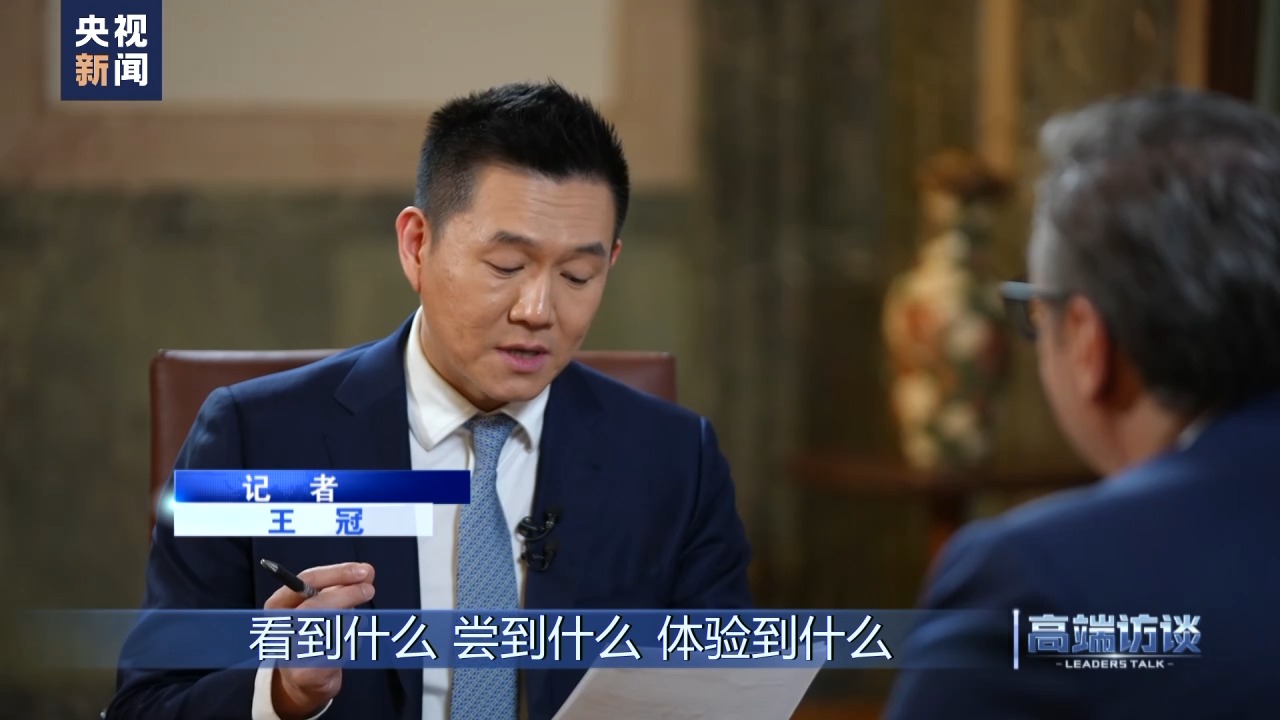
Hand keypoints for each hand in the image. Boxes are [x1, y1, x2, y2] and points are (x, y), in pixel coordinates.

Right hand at [263, 562, 375, 719]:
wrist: (303, 676)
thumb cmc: (314, 631)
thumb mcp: (324, 603)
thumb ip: (343, 585)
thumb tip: (367, 571)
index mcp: (279, 604)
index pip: (306, 580)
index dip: (337, 573)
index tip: (363, 571)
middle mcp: (279, 626)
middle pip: (314, 606)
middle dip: (346, 595)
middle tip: (369, 590)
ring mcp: (289, 651)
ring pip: (326, 629)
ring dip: (349, 621)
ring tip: (357, 621)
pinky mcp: (304, 673)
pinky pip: (336, 653)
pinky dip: (350, 643)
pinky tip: (351, 640)